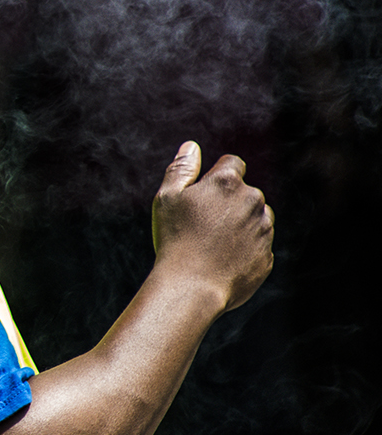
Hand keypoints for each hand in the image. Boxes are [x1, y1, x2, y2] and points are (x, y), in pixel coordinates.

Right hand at [151, 141, 273, 313]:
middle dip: (227, 203)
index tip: (202, 195)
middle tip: (200, 225)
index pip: (232, 164)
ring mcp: (264, 229)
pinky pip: (257, 246)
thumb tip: (191, 147)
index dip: (215, 177)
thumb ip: (181, 169)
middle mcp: (253, 201)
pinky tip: (221, 261)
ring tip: (211, 245)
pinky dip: (244, 250)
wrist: (192, 287)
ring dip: (239, 225)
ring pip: (255, 218)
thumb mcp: (167, 199)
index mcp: (227, 182)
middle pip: (244, 193)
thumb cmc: (175, 240)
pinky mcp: (267, 255)